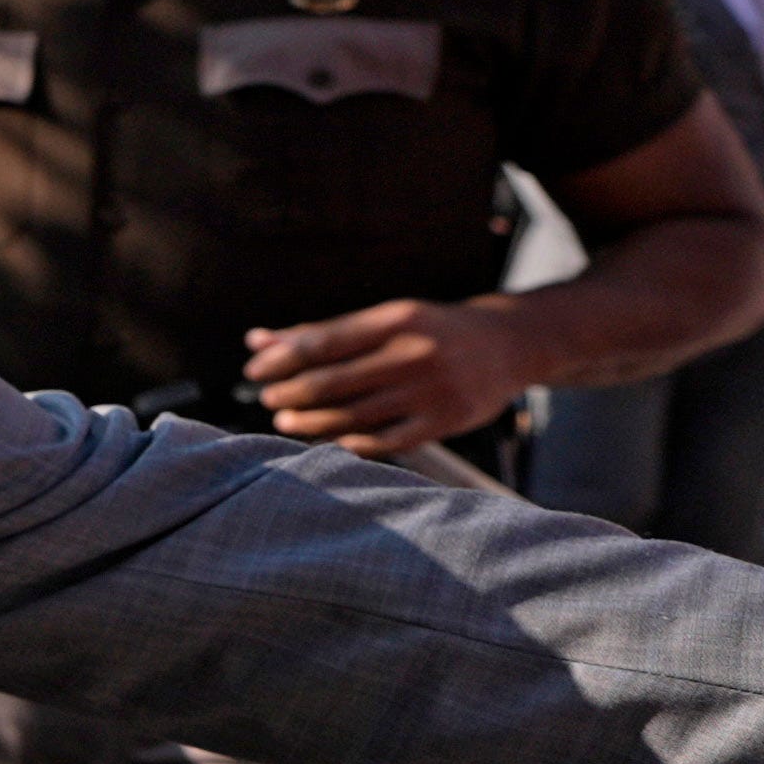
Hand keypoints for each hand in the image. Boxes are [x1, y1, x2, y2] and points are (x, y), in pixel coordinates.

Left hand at [237, 296, 533, 455]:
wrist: (509, 345)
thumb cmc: (430, 331)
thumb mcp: (384, 320)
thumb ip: (322, 333)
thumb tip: (256, 341)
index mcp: (395, 319)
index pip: (323, 342)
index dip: (281, 359)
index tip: (255, 371)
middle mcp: (414, 352)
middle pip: (333, 381)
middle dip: (291, 393)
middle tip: (269, 400)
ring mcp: (432, 389)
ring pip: (354, 415)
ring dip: (311, 422)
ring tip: (285, 421)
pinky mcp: (446, 421)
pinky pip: (386, 441)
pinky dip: (351, 444)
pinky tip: (329, 441)